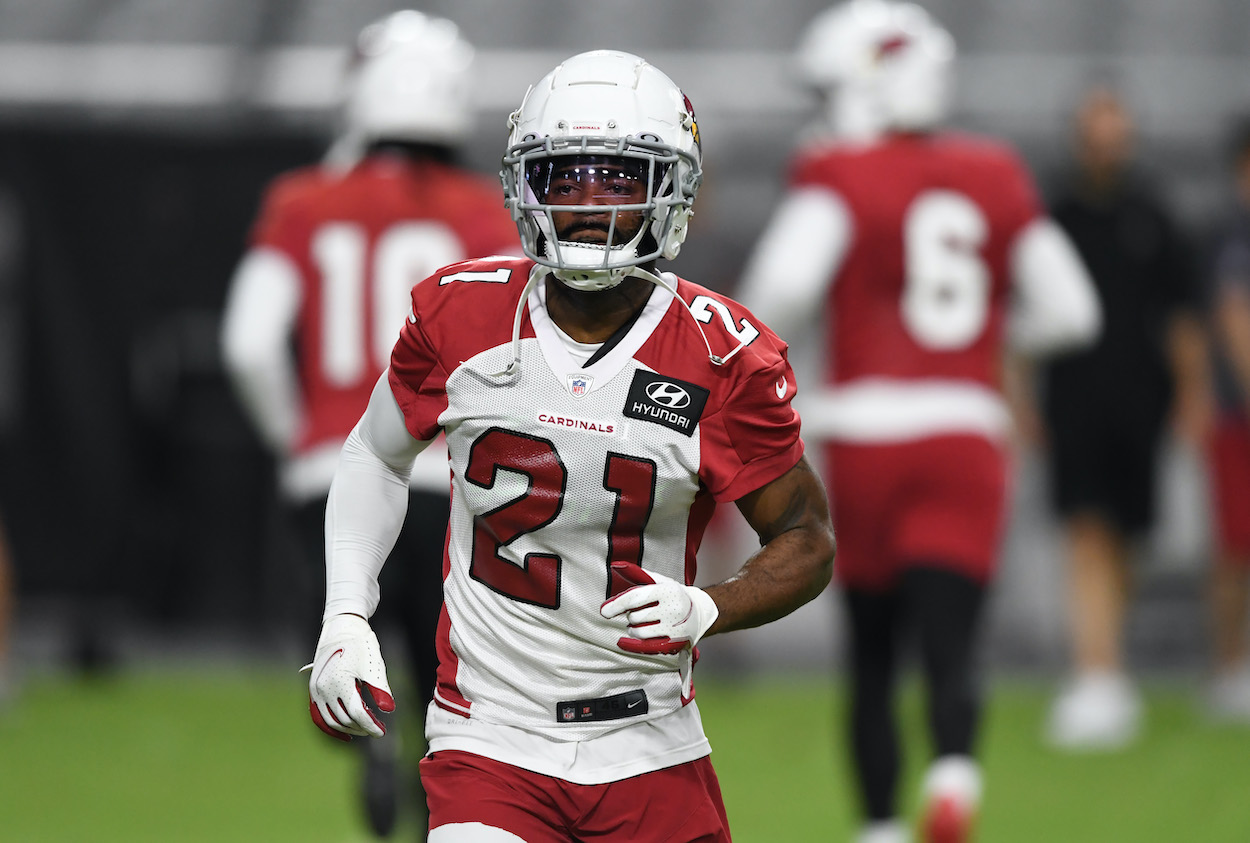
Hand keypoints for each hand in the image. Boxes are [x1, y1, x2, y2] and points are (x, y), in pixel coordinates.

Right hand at [301, 613, 394, 741]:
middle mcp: (323, 689)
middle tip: (378, 728)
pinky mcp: (313, 690)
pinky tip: (345, 734)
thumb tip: (389, 710)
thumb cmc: (361, 646)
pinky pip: (319, 716)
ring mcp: (315, 691)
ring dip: (349, 729)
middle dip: (362, 727)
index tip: (381, 732)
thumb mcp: (374, 666)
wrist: (343, 628)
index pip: (356, 713)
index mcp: (339, 682)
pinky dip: (331, 727)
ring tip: (364, 729)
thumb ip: (381, 689)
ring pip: (331, 721)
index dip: (370, 725)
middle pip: (344, 719)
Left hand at [600, 561, 718, 655]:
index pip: (635, 597)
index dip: (617, 605)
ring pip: (638, 632)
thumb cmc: (673, 595)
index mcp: (667, 590)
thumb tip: (616, 565)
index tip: (604, 611)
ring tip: (643, 622)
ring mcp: (674, 628)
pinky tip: (625, 641)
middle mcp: (673, 609)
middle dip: (631, 615)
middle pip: (635, 617)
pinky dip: (633, 644)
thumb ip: (637, 574)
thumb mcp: (659, 581)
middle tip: (641, 612)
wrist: (700, 613)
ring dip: (634, 628)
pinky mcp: (674, 643)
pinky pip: (646, 646)